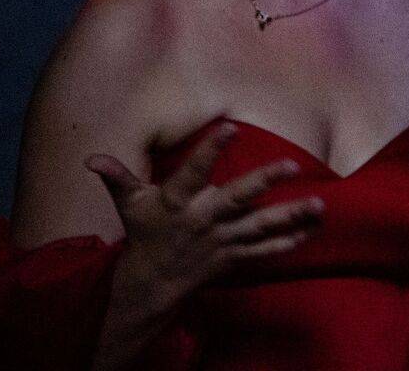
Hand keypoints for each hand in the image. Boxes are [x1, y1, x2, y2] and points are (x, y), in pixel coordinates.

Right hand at [84, 122, 323, 305]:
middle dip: (265, 183)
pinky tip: (309, 232)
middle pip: (237, 199)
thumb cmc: (143, 233)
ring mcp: (221, 241)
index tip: (231, 126)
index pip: (194, 171)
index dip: (211, 149)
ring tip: (319, 205)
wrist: (152, 283)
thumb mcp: (128, 203)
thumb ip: (117, 176)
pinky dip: (286, 244)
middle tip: (293, 165)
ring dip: (291, 217)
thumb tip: (90, 158)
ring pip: (260, 227)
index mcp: (178, 202)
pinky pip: (263, 252)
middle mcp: (203, 221)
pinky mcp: (232, 257)